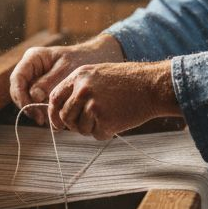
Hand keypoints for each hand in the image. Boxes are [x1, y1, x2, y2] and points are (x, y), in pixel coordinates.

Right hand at [9, 34, 124, 124]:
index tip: (32, 110)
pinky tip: (53, 118)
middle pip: (18, 90)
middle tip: (40, 119)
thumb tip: (34, 96)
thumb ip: (49, 82)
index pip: (17, 78)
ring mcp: (35, 78)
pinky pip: (37, 101)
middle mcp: (30, 68)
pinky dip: (42, 110)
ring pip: (27, 98)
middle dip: (27, 106)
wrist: (95, 58)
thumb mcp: (66, 69)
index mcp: (33, 58)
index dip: (20, 96)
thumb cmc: (81, 59)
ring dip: (35, 110)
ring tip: (48, 120)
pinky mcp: (42, 88)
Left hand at [47, 60, 178, 139]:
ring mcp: (93, 105)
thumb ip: (79, 88)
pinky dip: (106, 132)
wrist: (153, 85)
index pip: (55, 98)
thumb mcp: (99, 74)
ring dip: (91, 128)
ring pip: (80, 128)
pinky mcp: (105, 120)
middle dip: (73, 124)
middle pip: (65, 116)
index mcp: (79, 76)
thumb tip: (63, 110)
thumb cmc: (129, 80)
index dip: (54, 113)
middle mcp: (83, 90)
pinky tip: (118, 120)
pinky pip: (97, 135)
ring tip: (109, 116)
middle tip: (89, 122)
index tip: (58, 124)